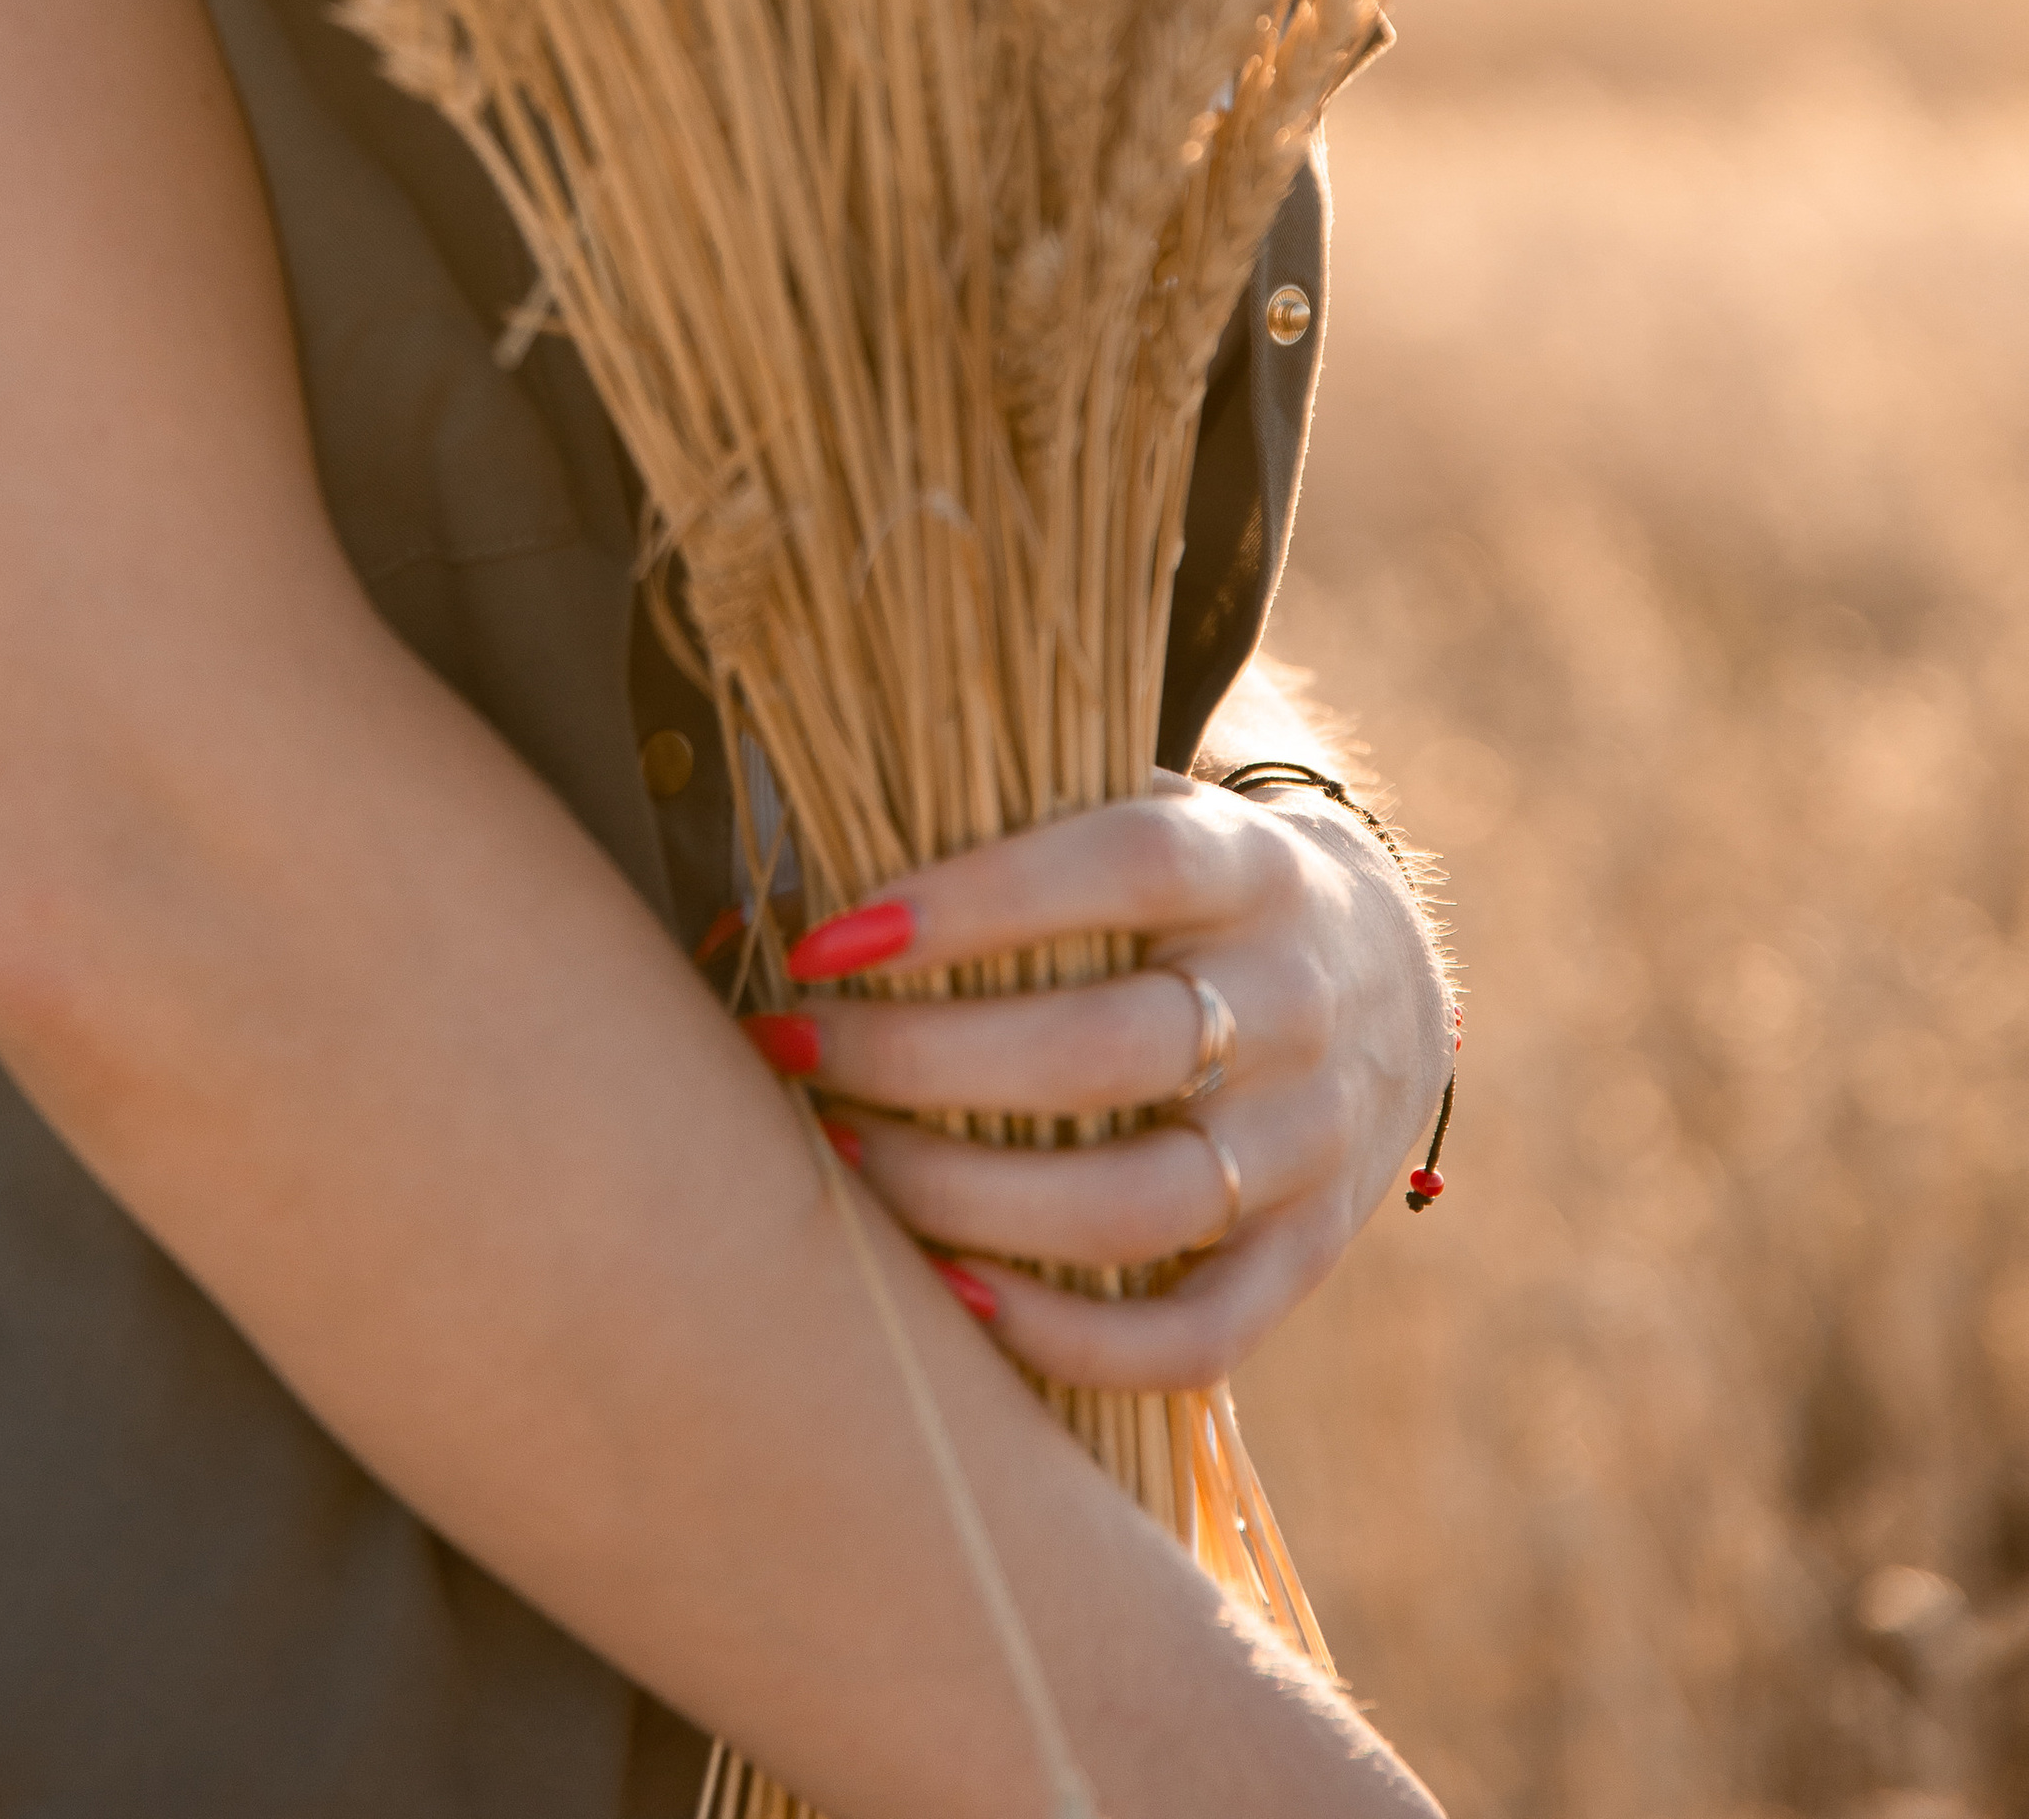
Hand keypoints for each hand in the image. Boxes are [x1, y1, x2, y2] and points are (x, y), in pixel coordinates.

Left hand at [749, 774, 1452, 1391]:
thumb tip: (773, 893)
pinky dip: (1065, 1335)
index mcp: (1250, 868)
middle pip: (1112, 1049)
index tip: (826, 938)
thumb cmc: (1180, 891)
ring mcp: (1312, 1142)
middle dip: (923, 1060)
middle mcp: (1296, 1003)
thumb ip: (999, 834)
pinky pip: (1193, 1334)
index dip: (973, 901)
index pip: (1127, 865)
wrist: (1380, 977)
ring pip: (1140, 1204)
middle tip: (791, 1048)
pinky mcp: (1307, 1255)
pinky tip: (948, 1294)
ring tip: (839, 1164)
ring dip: (966, 1199)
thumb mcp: (1135, 817)